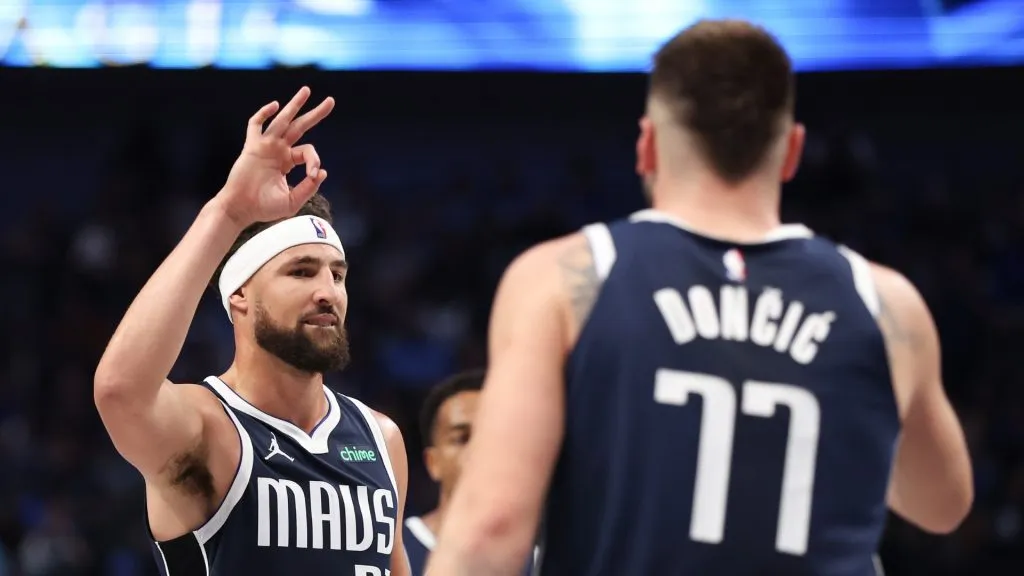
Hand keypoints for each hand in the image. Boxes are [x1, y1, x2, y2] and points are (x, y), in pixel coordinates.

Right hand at [215, 86, 335, 227]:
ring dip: (295, 105)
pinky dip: (263, 114)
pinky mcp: (252, 147)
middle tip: (331, 101)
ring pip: (282, 121)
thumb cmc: (263, 208)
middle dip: (315, 114)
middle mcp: (278, 150)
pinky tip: (275, 106)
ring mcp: (265, 147)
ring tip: (307, 90)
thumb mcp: (291, 201)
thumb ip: (308, 188)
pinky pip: (256, 125)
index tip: (312, 174)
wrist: (240, 210)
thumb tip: (322, 171)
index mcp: (287, 161)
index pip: (307, 152)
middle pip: (300, 126)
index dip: (314, 160)